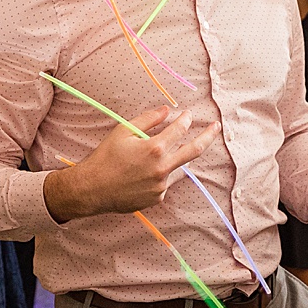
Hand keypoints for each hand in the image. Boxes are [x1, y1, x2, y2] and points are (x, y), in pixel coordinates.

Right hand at [45, 105, 219, 219]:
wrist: (91, 189)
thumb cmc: (104, 158)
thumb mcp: (122, 132)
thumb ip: (148, 119)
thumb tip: (167, 110)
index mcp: (154, 148)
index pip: (180, 129)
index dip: (185, 119)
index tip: (188, 114)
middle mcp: (162, 168)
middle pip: (194, 150)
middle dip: (208, 136)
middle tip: (216, 127)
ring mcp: (161, 185)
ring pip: (176, 168)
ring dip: (172, 159)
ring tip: (150, 158)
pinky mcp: (156, 198)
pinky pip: (164, 183)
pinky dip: (158, 175)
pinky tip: (139, 175)